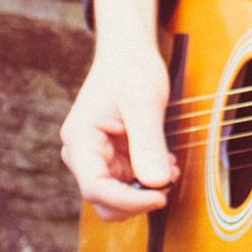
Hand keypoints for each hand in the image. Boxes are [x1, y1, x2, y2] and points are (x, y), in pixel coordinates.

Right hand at [59, 0, 177, 220]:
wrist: (129, 51)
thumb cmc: (133, 68)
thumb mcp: (144, 102)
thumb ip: (148, 143)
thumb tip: (157, 184)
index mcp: (80, 140)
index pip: (96, 189)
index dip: (130, 201)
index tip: (162, 195)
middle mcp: (82, 153)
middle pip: (104, 200)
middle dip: (138, 198)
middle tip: (170, 179)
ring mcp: (95, 157)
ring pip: (117, 195)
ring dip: (145, 190)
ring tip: (171, 167)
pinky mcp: (110, 156)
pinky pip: (126, 182)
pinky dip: (147, 179)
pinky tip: (165, 161)